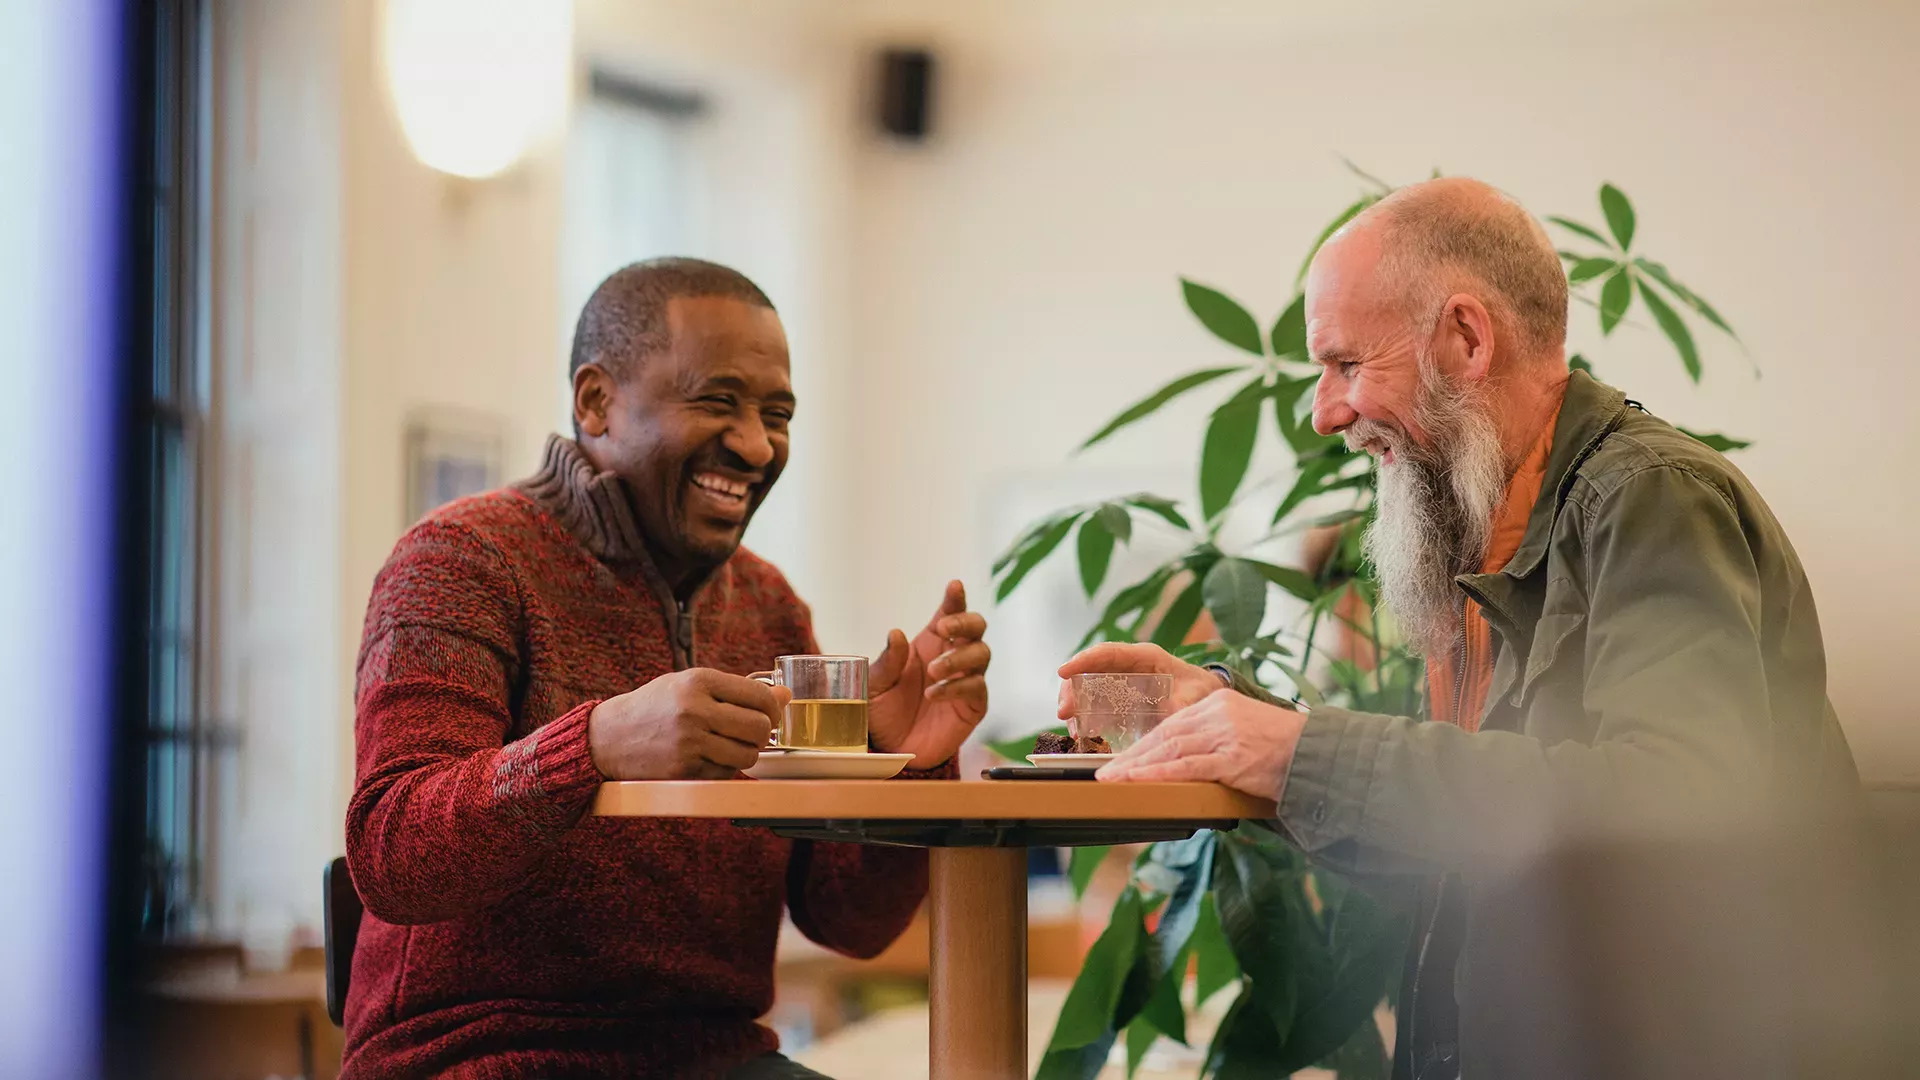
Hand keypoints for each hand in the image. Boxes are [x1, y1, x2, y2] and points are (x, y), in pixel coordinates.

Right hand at [587, 668, 790, 779]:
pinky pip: (727, 773)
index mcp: (698, 681)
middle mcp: (694, 710)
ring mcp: (689, 743)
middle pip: (759, 728)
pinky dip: (726, 767)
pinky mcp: (684, 770)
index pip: (760, 696)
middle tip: (755, 732)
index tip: (770, 713)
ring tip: (731, 744)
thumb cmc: (656, 706)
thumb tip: (786, 695)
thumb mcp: (690, 684)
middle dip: (764, 732)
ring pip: (748, 755)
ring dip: (747, 752)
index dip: (773, 708)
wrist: (608, 737)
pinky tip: (710, 756)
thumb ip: (737, 688)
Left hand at [868, 580, 990, 769]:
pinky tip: (934, 694)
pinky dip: (957, 687)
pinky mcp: (973, 705)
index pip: (950, 612)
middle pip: (977, 626)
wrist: (891, 747)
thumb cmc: (884, 709)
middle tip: (944, 628)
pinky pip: (976, 688)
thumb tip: (896, 633)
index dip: (955, 598)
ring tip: (933, 671)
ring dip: (958, 657)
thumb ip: (887, 662)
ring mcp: (967, 679)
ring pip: (982, 654)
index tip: (954, 585)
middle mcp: (953, 655)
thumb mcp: (874, 684)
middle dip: (965, 621)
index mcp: (932, 641)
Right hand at [1055, 641, 1222, 733]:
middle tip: (1064, 711)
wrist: (1207, 699)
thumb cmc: (1202, 690)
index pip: (1108, 653)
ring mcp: (1122, 682)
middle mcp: (1129, 666)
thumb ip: (1183, 704)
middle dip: (1072, 688)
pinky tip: (1083, 733)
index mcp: (1145, 657)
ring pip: (1089, 687)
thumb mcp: (1196, 696)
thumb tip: (1171, 714)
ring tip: (1072, 727)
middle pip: (1090, 670)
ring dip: (1076, 705)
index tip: (1064, 671)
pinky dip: (1086, 716)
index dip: (1083, 660)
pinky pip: (1097, 703)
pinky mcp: (1121, 699)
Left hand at [1095, 688, 1305, 801]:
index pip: (1172, 725)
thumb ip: (1214, 744)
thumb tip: (1181, 766)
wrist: (1320, 755)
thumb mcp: (1245, 736)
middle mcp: (1218, 713)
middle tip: (1105, 772)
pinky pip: (1188, 766)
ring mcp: (1226, 734)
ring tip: (1112, 780)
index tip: (1122, 760)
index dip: (1143, 745)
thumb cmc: (1285, 753)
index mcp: (1219, 704)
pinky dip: (1159, 774)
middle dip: (1132, 757)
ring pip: (1170, 750)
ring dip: (1137, 767)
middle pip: (1165, 736)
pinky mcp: (1233, 756)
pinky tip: (1138, 781)